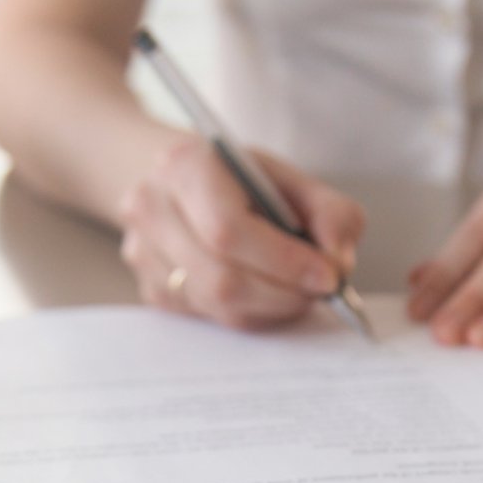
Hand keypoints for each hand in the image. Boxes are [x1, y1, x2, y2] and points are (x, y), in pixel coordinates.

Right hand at [116, 135, 364, 329]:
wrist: (181, 183)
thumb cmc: (239, 180)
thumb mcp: (290, 178)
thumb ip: (329, 212)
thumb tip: (338, 261)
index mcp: (185, 166)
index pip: (228, 229)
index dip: (283, 261)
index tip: (327, 275)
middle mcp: (151, 208)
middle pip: (221, 277)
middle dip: (283, 293)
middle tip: (322, 290)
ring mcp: (143, 252)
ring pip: (217, 304)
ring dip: (271, 307)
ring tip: (299, 291)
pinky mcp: (151, 288)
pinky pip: (210, 317)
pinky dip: (251, 313)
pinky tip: (268, 293)